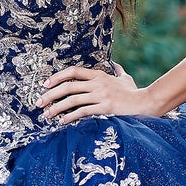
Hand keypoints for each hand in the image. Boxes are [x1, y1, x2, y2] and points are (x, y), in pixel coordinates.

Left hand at [38, 62, 158, 123]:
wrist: (146, 103)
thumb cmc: (134, 92)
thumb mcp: (125, 78)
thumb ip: (118, 71)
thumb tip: (116, 64)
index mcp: (99, 75)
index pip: (73, 71)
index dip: (57, 77)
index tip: (45, 84)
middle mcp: (97, 84)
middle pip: (68, 86)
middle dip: (50, 95)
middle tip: (39, 103)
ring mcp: (101, 95)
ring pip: (72, 100)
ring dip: (56, 108)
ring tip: (47, 115)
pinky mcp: (104, 108)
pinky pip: (83, 112)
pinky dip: (70, 117)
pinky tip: (63, 121)